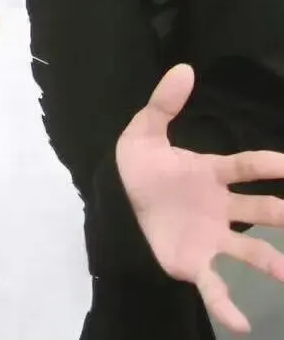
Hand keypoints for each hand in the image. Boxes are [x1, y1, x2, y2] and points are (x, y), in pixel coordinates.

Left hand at [117, 63, 283, 333]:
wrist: (116, 201)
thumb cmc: (140, 165)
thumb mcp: (144, 131)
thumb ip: (164, 103)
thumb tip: (184, 68)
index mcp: (210, 173)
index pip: (245, 167)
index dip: (269, 165)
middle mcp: (221, 207)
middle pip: (260, 211)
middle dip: (283, 214)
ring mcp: (212, 237)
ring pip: (250, 252)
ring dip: (272, 264)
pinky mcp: (195, 262)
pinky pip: (215, 285)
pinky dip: (228, 304)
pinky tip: (243, 324)